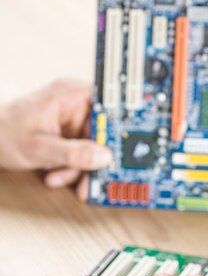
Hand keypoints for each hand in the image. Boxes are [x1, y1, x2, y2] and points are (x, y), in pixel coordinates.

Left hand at [0, 79, 111, 199]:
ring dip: (79, 168)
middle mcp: (75, 105)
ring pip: (93, 148)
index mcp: (70, 95)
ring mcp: (72, 121)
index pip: (108, 105)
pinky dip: (71, 168)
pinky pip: (82, 154)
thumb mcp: (40, 147)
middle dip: (95, 159)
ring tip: (60, 178)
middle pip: (103, 132)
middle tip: (94, 179)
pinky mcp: (69, 136)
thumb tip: (103, 157)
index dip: (121, 124)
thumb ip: (74, 153)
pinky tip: (55, 175)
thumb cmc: (4, 133)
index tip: (128, 145)